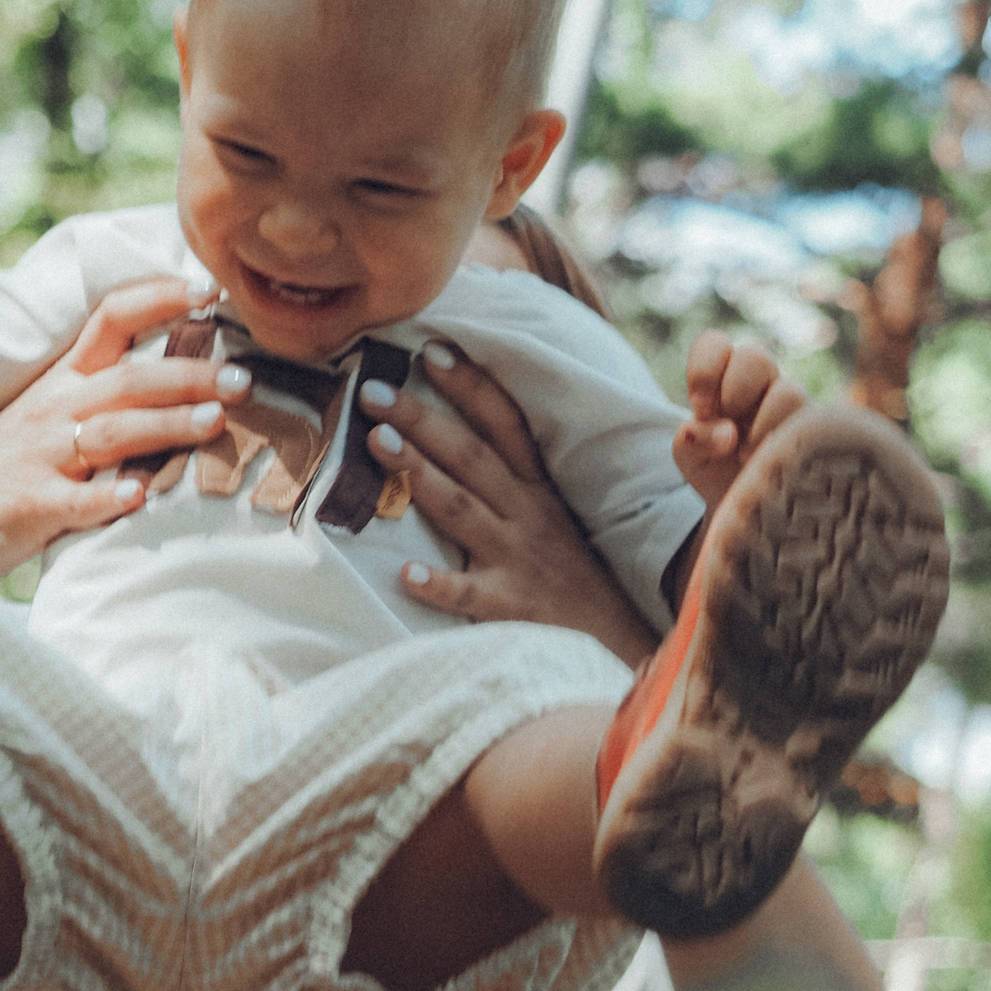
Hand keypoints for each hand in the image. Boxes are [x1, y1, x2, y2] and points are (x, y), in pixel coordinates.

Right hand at [0, 276, 244, 578]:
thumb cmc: (8, 466)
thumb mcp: (54, 417)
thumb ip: (111, 398)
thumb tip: (192, 379)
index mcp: (65, 381)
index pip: (111, 318)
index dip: (159, 297)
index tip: (209, 290)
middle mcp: (56, 409)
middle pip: (129, 379)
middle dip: (189, 375)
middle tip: (243, 379)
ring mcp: (43, 457)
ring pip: (111, 433)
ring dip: (165, 426)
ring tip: (213, 423)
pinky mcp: (31, 505)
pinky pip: (73, 501)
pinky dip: (107, 500)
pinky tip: (140, 499)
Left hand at [357, 340, 659, 667]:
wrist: (616, 640)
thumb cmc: (569, 574)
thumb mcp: (549, 513)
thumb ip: (507, 477)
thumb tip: (449, 433)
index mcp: (535, 488)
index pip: (504, 423)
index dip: (470, 385)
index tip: (431, 350)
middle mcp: (525, 514)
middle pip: (471, 455)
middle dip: (423, 418)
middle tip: (374, 390)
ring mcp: (517, 558)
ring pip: (462, 509)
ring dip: (420, 474)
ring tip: (378, 443)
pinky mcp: (510, 607)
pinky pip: (470, 593)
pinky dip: (439, 584)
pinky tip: (405, 573)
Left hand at [672, 329, 807, 507]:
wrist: (739, 503)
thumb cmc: (712, 468)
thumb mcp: (688, 455)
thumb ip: (692, 438)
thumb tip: (728, 434)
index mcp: (722, 376)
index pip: (715, 344)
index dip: (705, 369)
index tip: (699, 408)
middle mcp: (759, 383)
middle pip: (755, 356)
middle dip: (734, 391)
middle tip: (724, 425)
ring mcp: (790, 404)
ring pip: (788, 390)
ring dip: (760, 423)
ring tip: (744, 455)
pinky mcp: (813, 429)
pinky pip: (809, 422)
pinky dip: (780, 441)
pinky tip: (765, 462)